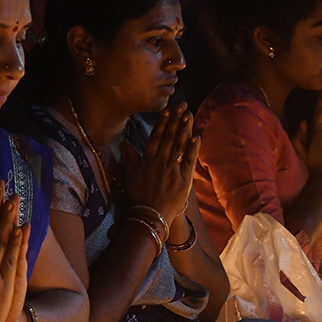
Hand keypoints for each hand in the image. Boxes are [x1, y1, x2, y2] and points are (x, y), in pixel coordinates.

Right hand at [122, 104, 199, 228]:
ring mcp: (173, 170)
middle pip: (169, 138)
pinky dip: (193, 148)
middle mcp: (160, 163)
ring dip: (185, 130)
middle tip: (182, 105)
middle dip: (175, 120)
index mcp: (147, 161)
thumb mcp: (130, 177)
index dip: (162, 122)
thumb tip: (124, 143)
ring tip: (189, 115)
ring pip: (179, 146)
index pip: (156, 137)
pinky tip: (196, 136)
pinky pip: (189, 161)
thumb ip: (130, 158)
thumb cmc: (139, 197)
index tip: (168, 109)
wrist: (150, 216)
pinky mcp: (184, 180)